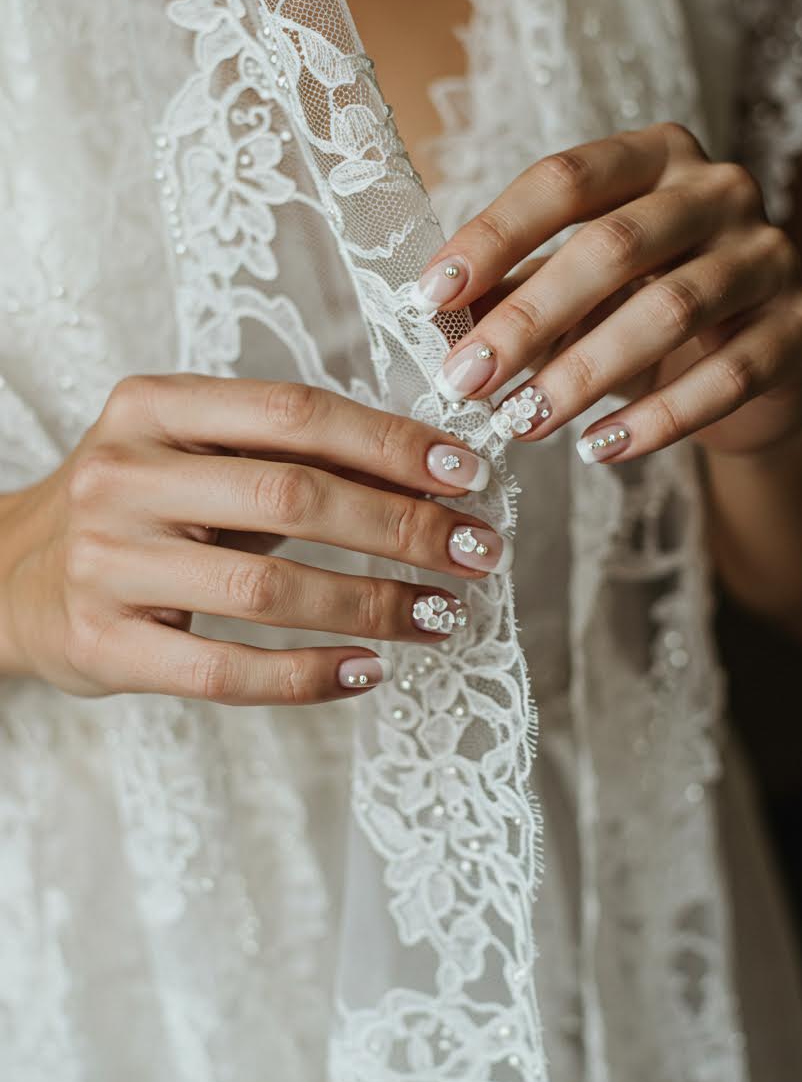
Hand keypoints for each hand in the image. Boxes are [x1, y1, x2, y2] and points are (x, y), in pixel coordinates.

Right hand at [0, 375, 507, 704]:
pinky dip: (308, 675)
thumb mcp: (192, 452)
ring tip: (440, 614)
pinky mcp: (107, 645)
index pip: (294, 412)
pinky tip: (368, 670)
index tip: (467, 474)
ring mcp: (108, 563)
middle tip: (476, 552)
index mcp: (153, 406)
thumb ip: (287, 453)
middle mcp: (124, 475)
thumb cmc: (137, 505)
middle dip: (402, 527)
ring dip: (374, 605)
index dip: (390, 444)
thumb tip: (427, 472)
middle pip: (293, 497)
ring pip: (268, 590)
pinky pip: (225, 671)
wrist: (12, 574)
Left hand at [411, 122, 801, 461]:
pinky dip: (656, 420)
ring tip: (522, 423)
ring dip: (583, 375)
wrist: (754, 369)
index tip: (430, 298)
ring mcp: (769, 257)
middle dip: (528, 318)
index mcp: (654, 157)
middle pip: (614, 245)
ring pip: (670, 311)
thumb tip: (434, 317)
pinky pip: (726, 377)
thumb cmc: (644, 311)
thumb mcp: (575, 293)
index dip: (493, 236)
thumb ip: (513, 290)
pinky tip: (598, 448)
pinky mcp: (801, 330)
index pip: (565, 179)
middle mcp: (720, 190)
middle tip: (466, 380)